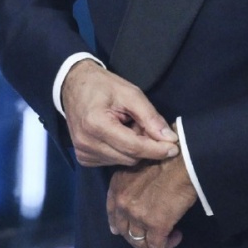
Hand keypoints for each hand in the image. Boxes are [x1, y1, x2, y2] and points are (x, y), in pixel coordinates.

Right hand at [61, 60, 178, 166]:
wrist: (72, 85)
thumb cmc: (102, 86)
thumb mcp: (129, 93)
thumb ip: (150, 116)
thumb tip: (170, 139)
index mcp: (96, 124)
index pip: (134, 147)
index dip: (157, 149)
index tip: (175, 147)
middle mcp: (86, 143)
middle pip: (130, 157)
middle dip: (144, 146)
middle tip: (145, 126)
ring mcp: (83, 152)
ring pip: (123, 161)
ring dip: (133, 149)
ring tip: (127, 127)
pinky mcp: (83, 158)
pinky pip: (113, 162)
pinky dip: (121, 151)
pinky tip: (117, 135)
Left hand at [107, 158, 196, 247]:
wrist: (183, 162)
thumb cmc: (165, 159)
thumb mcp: (137, 166)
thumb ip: (132, 183)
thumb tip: (140, 198)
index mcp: (117, 186)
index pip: (112, 212)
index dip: (117, 224)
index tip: (122, 231)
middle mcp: (123, 203)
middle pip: (124, 231)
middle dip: (135, 238)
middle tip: (149, 240)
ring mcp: (138, 215)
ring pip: (139, 242)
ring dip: (152, 245)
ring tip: (166, 240)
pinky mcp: (156, 225)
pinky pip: (157, 245)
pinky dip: (167, 245)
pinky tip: (177, 236)